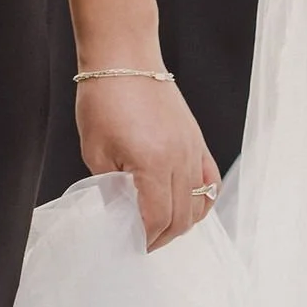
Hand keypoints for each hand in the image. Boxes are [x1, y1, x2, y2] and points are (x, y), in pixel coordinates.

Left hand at [74, 72, 221, 248]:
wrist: (124, 60)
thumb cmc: (104, 100)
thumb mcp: (95, 152)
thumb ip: (111, 186)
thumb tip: (121, 209)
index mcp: (153, 164)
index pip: (158, 218)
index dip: (147, 239)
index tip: (134, 246)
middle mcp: (180, 159)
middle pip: (182, 216)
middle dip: (164, 236)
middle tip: (144, 242)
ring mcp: (193, 149)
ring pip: (201, 202)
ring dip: (184, 221)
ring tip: (164, 228)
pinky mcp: (196, 140)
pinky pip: (210, 180)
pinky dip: (204, 199)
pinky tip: (190, 206)